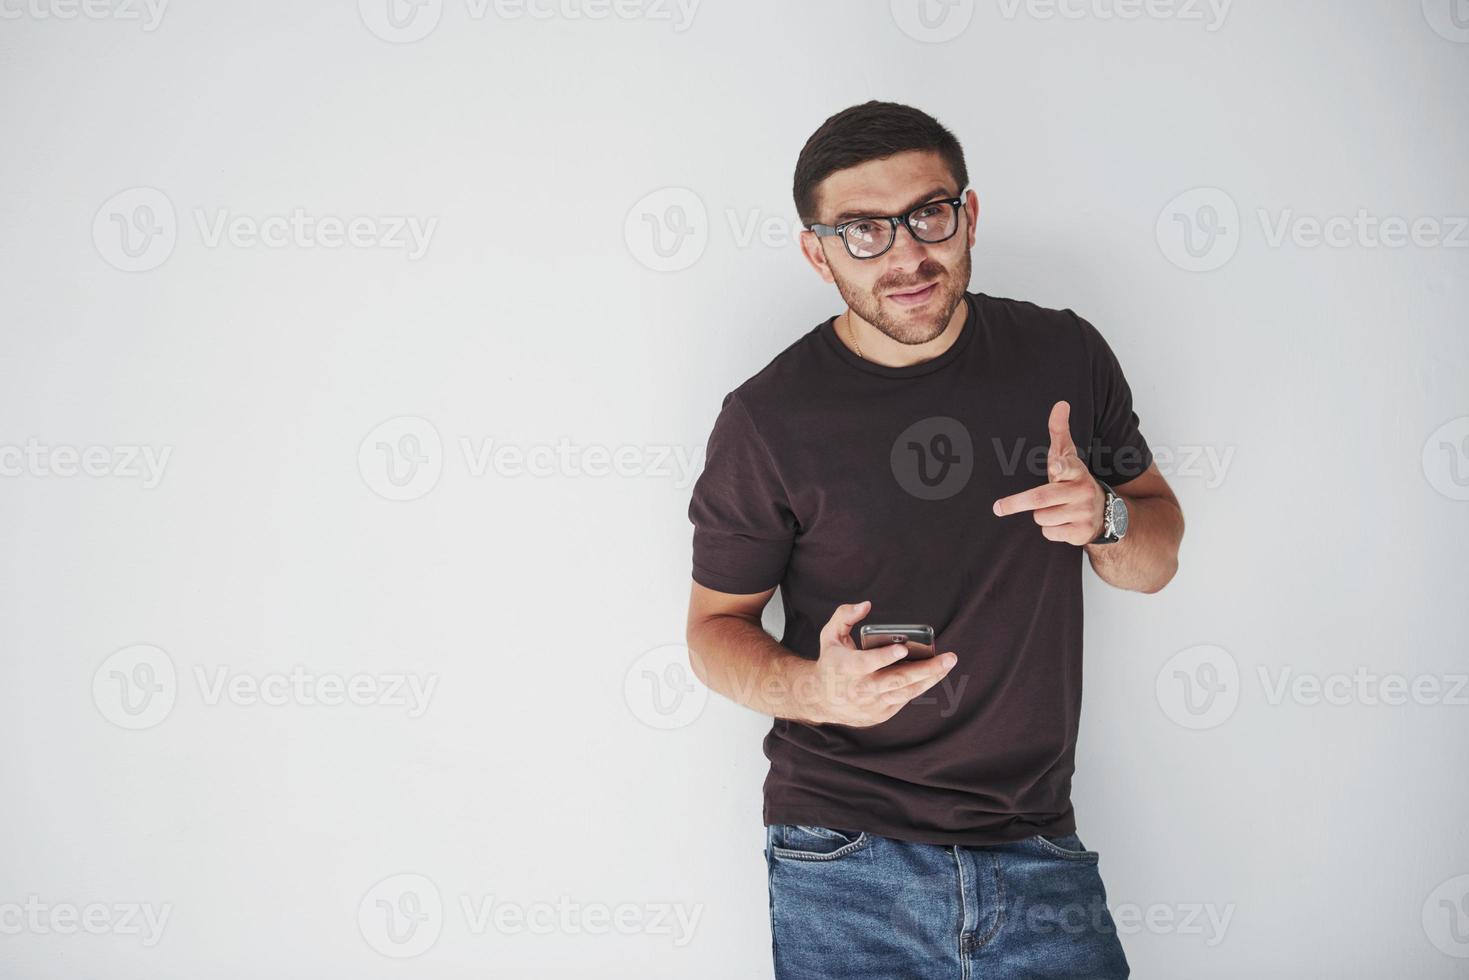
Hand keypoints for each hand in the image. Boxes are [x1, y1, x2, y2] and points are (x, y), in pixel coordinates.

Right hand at [794, 600, 957, 727]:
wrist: (821, 699)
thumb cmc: (832, 662)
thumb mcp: (830, 635)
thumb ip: (845, 616)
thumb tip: (866, 605)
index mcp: (845, 668)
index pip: (866, 664)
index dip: (884, 657)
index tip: (903, 648)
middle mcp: (860, 689)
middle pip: (896, 681)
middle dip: (925, 669)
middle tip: (948, 657)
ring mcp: (871, 704)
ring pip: (905, 692)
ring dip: (929, 678)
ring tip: (947, 663)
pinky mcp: (881, 713)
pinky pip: (904, 698)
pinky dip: (919, 685)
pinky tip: (934, 673)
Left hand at [991, 400, 1104, 545]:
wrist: (1105, 512)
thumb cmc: (1074, 479)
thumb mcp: (1067, 455)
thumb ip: (1060, 431)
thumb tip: (1061, 403)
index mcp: (1076, 470)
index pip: (1067, 466)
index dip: (1060, 467)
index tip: (1055, 466)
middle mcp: (1083, 491)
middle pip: (1040, 498)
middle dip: (1016, 503)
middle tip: (997, 507)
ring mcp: (1084, 513)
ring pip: (1042, 518)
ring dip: (1040, 516)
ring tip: (1055, 510)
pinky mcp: (1082, 533)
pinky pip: (1050, 534)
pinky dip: (1049, 531)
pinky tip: (1062, 524)